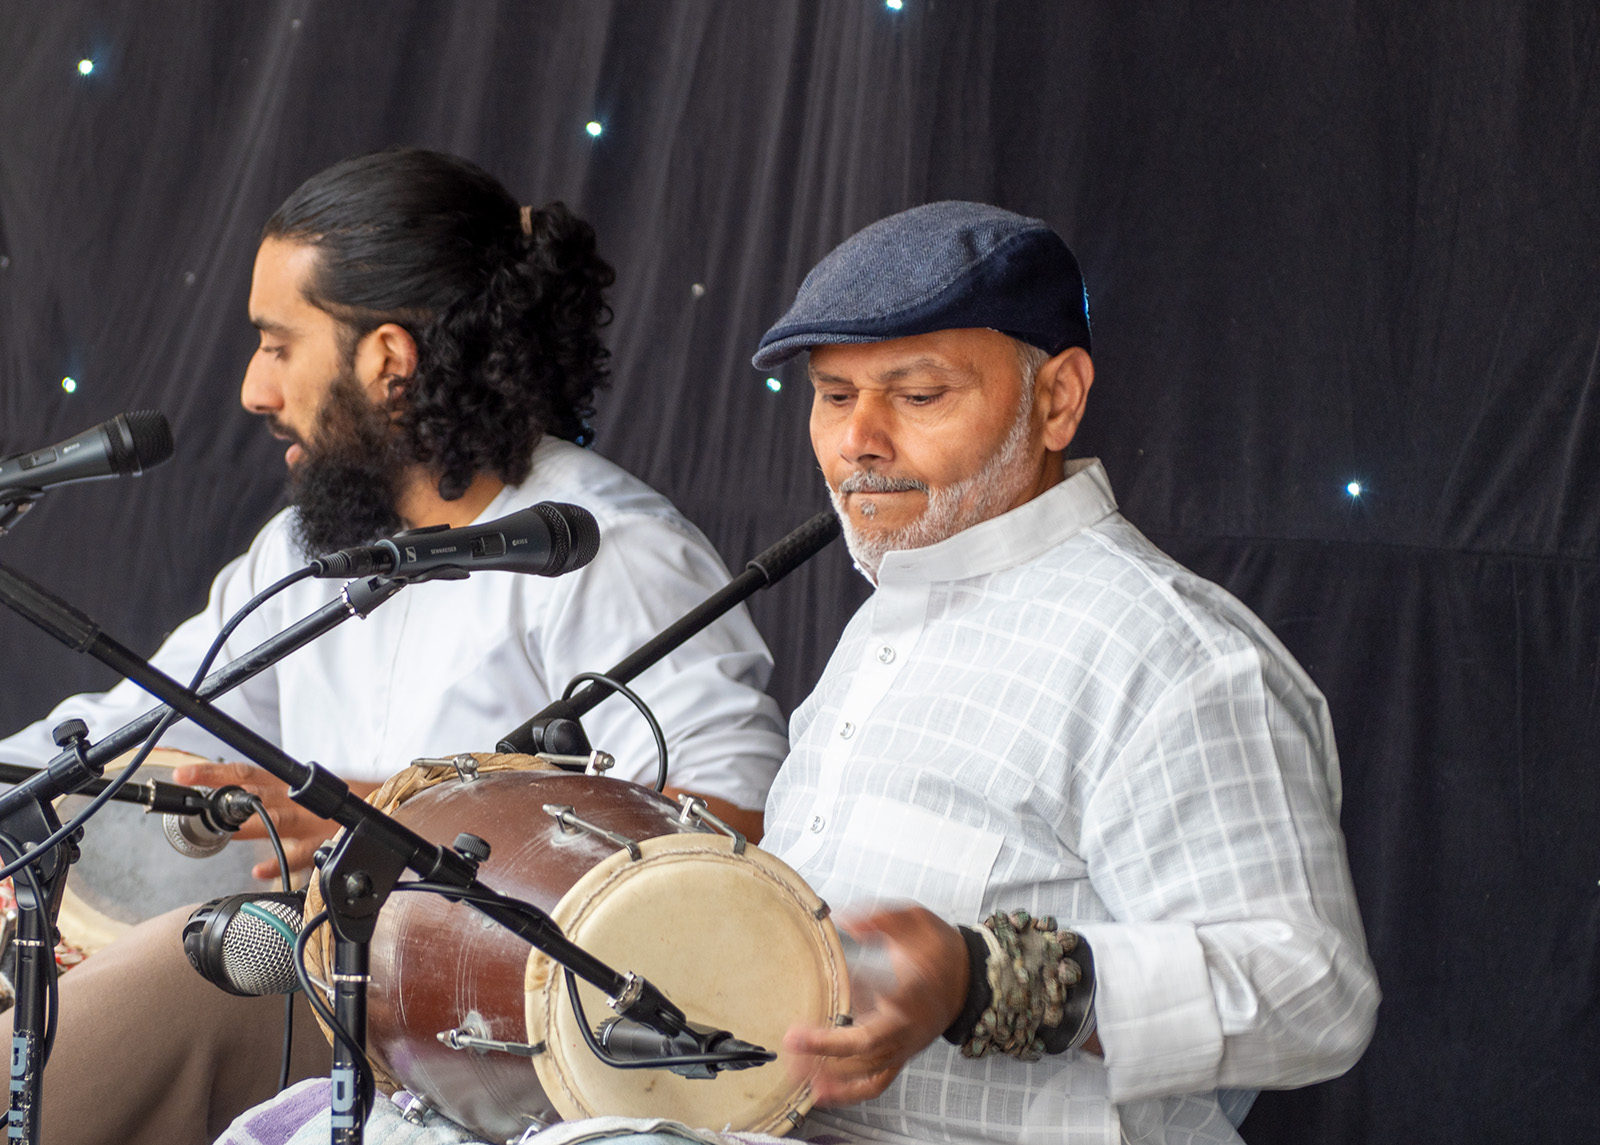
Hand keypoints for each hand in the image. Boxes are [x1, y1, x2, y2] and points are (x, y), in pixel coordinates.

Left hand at [169, 761, 379, 879]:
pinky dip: (280, 862)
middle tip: (196, 800)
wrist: (390, 805)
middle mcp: (298, 799)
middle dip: (224, 795)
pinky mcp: (328, 843)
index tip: (185, 776)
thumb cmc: (342, 799)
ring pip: (277, 818)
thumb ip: (273, 794)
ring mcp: (313, 821)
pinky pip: (302, 855)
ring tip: (224, 829)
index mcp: (289, 783)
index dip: (215, 773)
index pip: (246, 773)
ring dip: (249, 824)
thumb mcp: (305, 789)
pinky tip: (258, 870)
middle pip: (255, 792)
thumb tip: (232, 798)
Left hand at [783, 904, 969, 1105]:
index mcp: (911, 996)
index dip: (838, 1031)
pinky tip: (819, 1092)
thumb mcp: (916, 921)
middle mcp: (908, 1029)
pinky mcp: (900, 1056)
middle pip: (865, 1051)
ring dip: (829, 1075)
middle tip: (790, 1041)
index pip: (876, 1020)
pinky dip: (848, 1093)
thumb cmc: (940, 949)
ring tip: (793, 1069)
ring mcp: (905, 1047)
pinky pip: (876, 1084)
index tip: (803, 1028)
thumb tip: (845, 921)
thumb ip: (881, 919)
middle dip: (825, 1051)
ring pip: (866, 1072)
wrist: (969, 979)